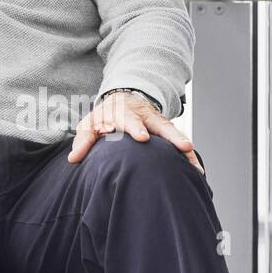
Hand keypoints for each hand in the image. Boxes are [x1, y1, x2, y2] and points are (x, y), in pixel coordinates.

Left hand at [67, 90, 203, 174]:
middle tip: (183, 145)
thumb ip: (84, 141)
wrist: (124, 101)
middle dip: (170, 135)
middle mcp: (144, 117)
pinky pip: (180, 144)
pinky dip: (189, 156)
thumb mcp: (90, 124)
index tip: (142, 137)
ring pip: (174, 133)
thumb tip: (73, 159)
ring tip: (195, 161)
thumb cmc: (104, 117)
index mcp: (123, 114)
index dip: (136, 128)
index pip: (129, 120)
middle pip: (159, 124)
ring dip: (185, 146)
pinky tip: (198, 171)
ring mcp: (157, 124)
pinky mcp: (167, 132)